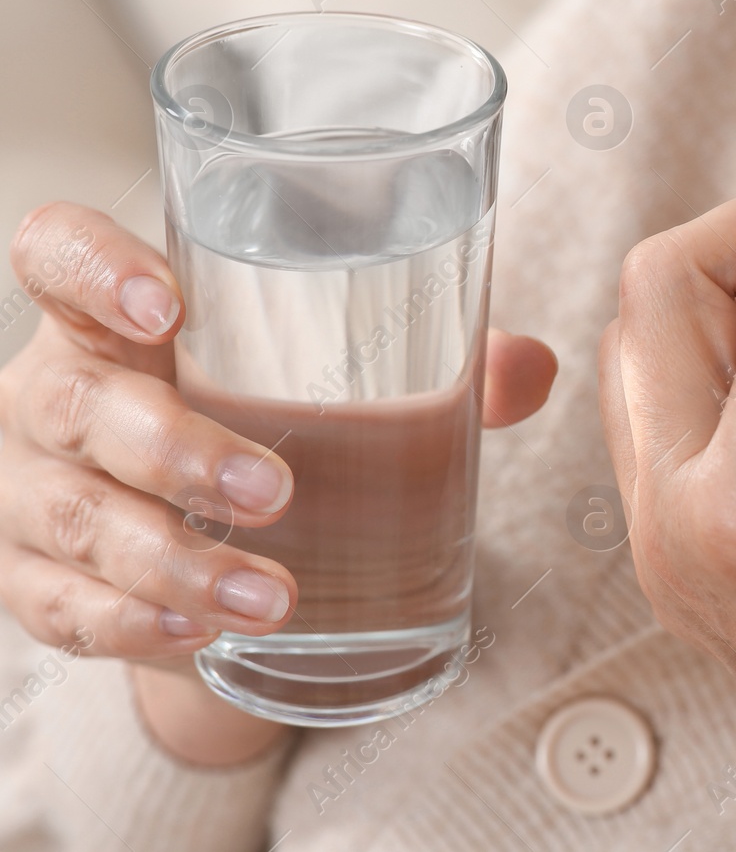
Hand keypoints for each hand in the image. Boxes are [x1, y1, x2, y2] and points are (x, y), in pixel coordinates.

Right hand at [0, 202, 555, 762]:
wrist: (206, 534)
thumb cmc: (270, 419)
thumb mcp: (335, 381)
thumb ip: (436, 365)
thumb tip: (533, 368)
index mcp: (118, 315)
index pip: (59, 253)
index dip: (93, 268)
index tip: (167, 306)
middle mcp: (58, 391)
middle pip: (76, 401)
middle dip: (173, 449)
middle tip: (274, 491)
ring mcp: (32, 488)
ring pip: (72, 515)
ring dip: (172, 562)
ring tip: (272, 597)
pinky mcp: (36, 579)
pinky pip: (59, 606)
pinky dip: (131, 624)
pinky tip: (200, 634)